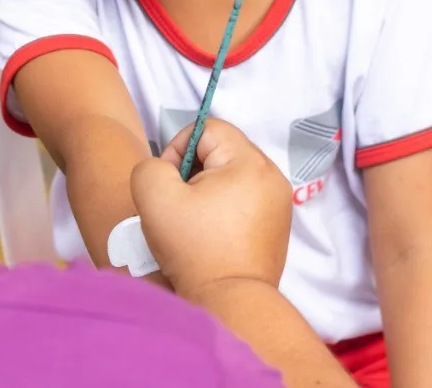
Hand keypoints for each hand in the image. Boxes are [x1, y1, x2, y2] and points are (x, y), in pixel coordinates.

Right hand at [131, 118, 292, 297]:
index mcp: (249, 162)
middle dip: (195, 170)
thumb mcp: (154, 198)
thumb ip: (151, 166)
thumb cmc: (194, 250)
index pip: (207, 128)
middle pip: (223, 150)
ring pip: (234, 174)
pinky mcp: (279, 222)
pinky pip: (246, 197)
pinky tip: (212, 233)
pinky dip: (226, 207)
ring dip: (209, 190)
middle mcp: (272, 174)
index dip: (179, 149)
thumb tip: (167, 168)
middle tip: (181, 204)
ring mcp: (280, 200)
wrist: (230, 302)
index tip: (170, 184)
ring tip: (196, 220)